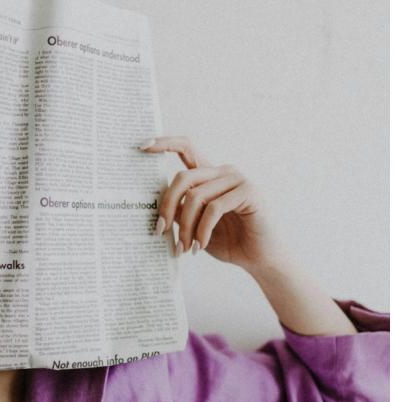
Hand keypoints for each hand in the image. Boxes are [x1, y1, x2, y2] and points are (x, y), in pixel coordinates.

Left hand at [141, 136, 284, 271]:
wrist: (259, 258)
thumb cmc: (227, 241)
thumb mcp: (194, 225)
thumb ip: (178, 211)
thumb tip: (151, 206)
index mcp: (208, 175)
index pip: (185, 148)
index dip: (164, 143)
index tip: (142, 145)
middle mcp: (222, 172)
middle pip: (182, 178)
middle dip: (166, 206)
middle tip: (160, 231)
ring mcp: (237, 180)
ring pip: (196, 196)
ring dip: (185, 226)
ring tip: (183, 248)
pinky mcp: (248, 192)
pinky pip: (214, 208)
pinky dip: (202, 230)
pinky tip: (200, 246)